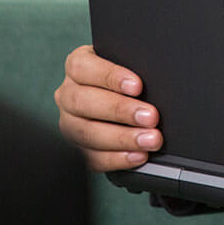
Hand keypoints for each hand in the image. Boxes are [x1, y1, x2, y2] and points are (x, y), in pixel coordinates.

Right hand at [54, 44, 161, 170]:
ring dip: (122, 138)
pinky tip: (138, 155)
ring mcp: (69, 122)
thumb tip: (155, 79)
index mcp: (77, 66)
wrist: (122, 101)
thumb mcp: (128, 66)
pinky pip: (91, 158)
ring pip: (86, 133)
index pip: (82, 67)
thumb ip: (133, 68)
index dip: (110, 76)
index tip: (137, 86)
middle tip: (150, 117)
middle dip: (120, 111)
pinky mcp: (76, 148)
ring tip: (149, 140)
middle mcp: (68, 94)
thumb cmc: (127, 78)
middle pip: (83, 102)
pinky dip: (117, 158)